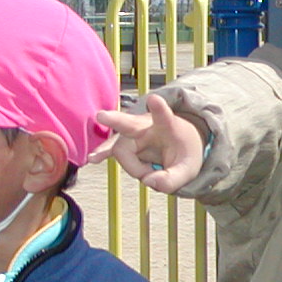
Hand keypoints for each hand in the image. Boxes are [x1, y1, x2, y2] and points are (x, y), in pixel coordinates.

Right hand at [91, 94, 206, 192]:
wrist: (179, 145)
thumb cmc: (183, 152)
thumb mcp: (187, 169)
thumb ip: (172, 180)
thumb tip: (148, 182)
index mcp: (168, 125)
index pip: (163, 116)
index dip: (158, 108)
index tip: (154, 99)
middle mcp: (146, 124)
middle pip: (129, 123)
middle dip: (116, 120)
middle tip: (102, 116)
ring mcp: (132, 132)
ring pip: (122, 150)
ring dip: (135, 168)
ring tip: (150, 173)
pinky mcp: (124, 143)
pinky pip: (112, 150)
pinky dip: (104, 153)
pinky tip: (94, 158)